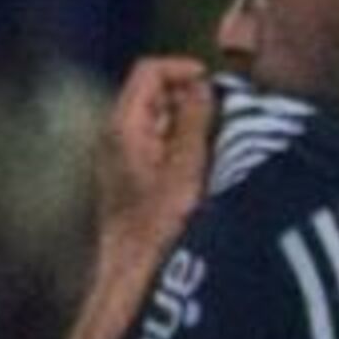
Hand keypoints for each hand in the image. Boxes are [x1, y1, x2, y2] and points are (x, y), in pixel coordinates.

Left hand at [89, 56, 215, 260]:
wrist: (135, 268)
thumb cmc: (158, 223)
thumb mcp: (187, 165)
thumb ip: (195, 119)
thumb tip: (202, 86)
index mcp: (124, 125)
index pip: (149, 72)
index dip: (183, 70)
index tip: (214, 84)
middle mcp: (116, 135)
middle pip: (153, 93)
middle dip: (189, 96)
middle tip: (223, 113)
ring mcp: (121, 154)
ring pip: (158, 118)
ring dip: (189, 121)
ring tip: (218, 140)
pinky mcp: (131, 174)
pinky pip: (158, 142)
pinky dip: (181, 141)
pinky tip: (202, 164)